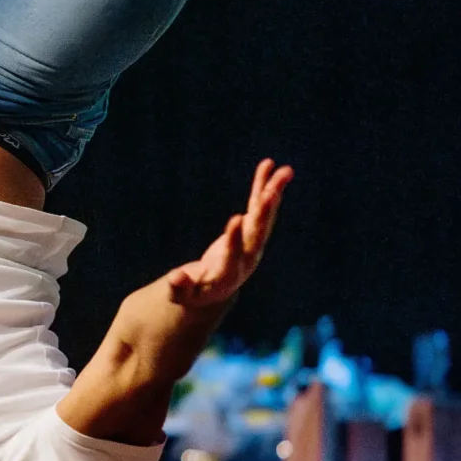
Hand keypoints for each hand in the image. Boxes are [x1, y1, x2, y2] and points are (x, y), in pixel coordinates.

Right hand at [165, 159, 293, 307]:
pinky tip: (269, 166)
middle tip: (272, 193)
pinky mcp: (250, 229)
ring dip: (273, 193)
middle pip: (256, 234)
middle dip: (263, 213)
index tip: (236, 219)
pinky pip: (258, 205)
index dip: (234, 238)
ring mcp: (251, 242)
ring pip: (264, 216)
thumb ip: (178, 287)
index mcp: (227, 274)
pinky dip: (263, 185)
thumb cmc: (192, 294)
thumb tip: (176, 277)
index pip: (233, 254)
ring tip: (284, 171)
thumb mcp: (180, 295)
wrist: (214, 292)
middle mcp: (246, 257)